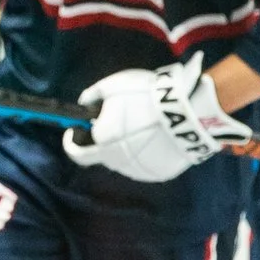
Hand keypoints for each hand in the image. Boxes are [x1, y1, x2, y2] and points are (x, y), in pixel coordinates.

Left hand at [64, 54, 243, 184]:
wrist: (188, 112)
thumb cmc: (145, 96)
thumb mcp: (113, 85)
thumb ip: (92, 95)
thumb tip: (83, 103)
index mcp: (103, 143)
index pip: (77, 153)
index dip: (72, 142)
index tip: (75, 132)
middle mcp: (118, 162)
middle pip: (106, 152)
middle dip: (108, 137)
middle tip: (123, 118)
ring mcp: (140, 170)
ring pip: (128, 158)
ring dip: (129, 145)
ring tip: (147, 124)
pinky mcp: (161, 174)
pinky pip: (149, 163)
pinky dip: (150, 152)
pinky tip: (160, 135)